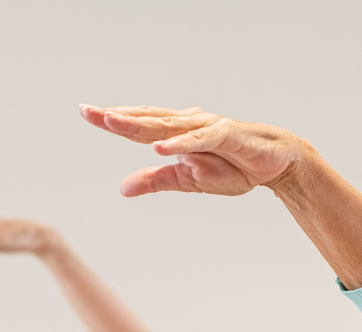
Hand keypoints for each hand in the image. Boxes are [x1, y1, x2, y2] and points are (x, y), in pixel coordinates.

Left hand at [79, 105, 310, 197]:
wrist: (275, 164)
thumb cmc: (233, 166)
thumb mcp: (188, 180)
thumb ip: (156, 181)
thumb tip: (123, 188)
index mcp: (176, 134)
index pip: (139, 125)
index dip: (112, 120)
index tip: (86, 113)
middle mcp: (187, 125)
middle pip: (146, 120)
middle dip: (117, 116)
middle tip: (88, 111)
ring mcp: (206, 129)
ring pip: (167, 126)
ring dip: (140, 124)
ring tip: (112, 121)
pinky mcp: (227, 137)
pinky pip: (199, 140)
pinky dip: (180, 143)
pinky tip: (160, 146)